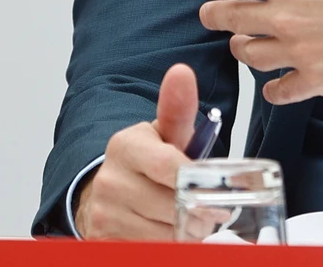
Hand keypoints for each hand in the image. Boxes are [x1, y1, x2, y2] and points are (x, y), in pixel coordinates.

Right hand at [75, 64, 198, 240]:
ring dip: (187, 234)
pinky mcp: (105, 240)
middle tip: (207, 211)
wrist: (106, 193)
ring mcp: (105, 214)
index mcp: (125, 146)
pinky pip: (153, 250)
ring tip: (186, 221)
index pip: (169, 166)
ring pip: (166, 234)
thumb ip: (177, 109)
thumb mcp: (163, 135)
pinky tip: (168, 234)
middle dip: (199, 214)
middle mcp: (110, 180)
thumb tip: (182, 73)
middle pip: (173, 206)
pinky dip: (169, 247)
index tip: (217, 192)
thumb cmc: (146, 163)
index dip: (198, 182)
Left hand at [183, 0, 322, 104]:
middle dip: (215, 15)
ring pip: (249, 57)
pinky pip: (281, 91)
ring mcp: (302, 51)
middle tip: (213, 14)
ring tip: (244, 42)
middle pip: (229, 19)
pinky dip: (273, 89)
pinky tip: (274, 83)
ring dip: (242, 49)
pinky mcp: (321, 79)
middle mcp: (287, 16)